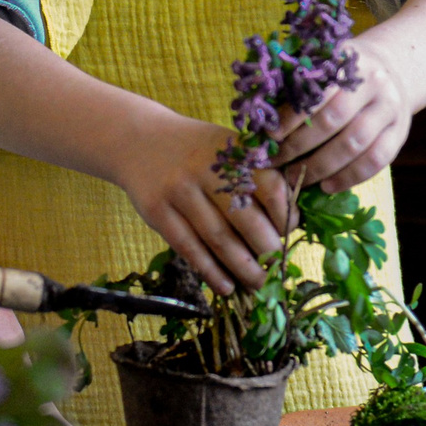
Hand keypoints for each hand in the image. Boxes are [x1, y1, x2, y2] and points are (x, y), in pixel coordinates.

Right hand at [112, 110, 290, 292]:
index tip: (288, 235)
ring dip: (242, 269)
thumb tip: (286, 226)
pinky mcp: (156, 210)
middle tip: (276, 271)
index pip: (271, 188)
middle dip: (266, 252)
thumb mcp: (226, 149)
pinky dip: (210, 271)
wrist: (138, 139)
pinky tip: (225, 286)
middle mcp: (206, 169)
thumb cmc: (195, 151)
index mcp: (232, 152)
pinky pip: (188, 247)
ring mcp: (179, 190)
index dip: (284, 217)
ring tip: (257, 286)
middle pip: (246, 220)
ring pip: (218, 239)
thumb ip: (254, 177)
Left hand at [271, 33, 412, 194]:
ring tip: (295, 179)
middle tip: (275, 163)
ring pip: (354, 145)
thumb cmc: (342, 73)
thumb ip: (297, 80)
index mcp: (348, 62)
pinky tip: (327, 187)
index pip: (315, 92)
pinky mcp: (399, 134)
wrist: (391, 71)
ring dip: (321, 166)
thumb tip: (259, 110)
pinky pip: (375, 162)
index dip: (289, 117)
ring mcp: (390, 110)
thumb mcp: (324, 64)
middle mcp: (374, 84)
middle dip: (298, 146)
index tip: (267, 136)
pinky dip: (349, 178)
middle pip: (333, 121)